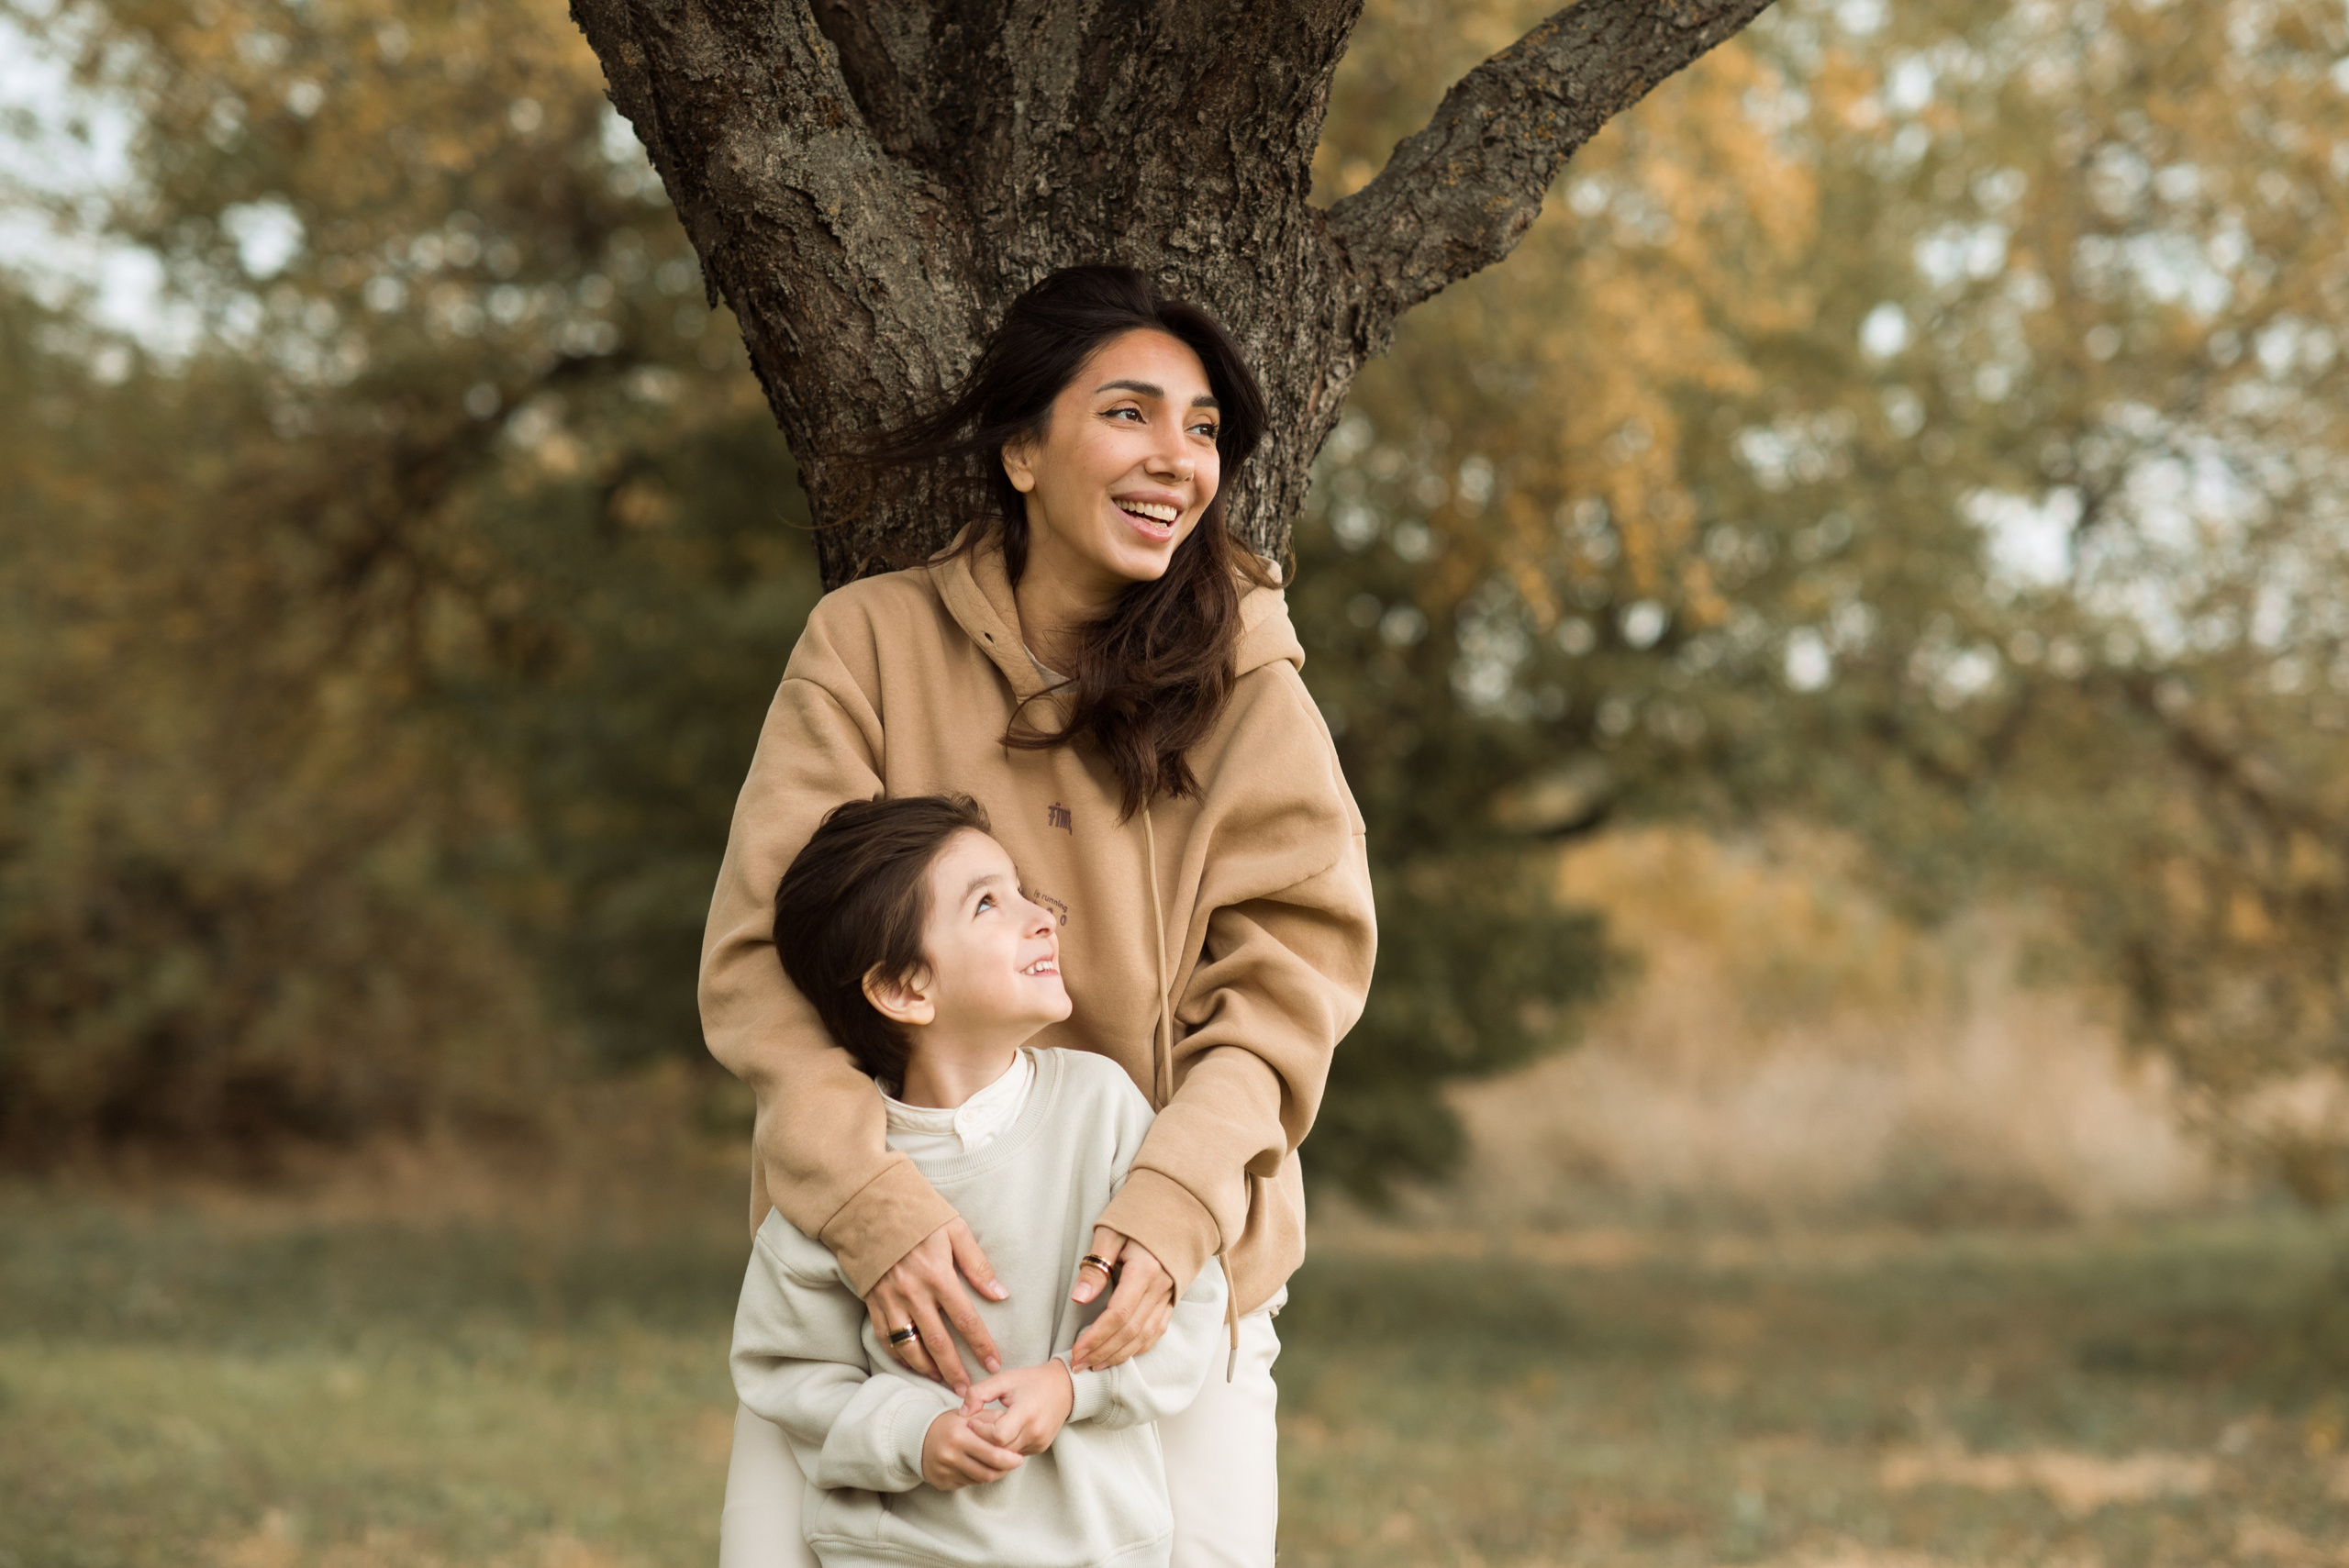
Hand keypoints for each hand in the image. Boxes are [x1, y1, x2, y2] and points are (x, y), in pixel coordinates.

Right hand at [867, 1217, 1006, 1395]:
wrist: (869, 1205)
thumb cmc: (917, 1214)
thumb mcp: (954, 1230)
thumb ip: (977, 1265)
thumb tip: (1000, 1294)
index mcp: (938, 1275)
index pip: (966, 1320)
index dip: (982, 1345)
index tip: (994, 1363)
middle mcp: (913, 1293)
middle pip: (938, 1343)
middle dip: (955, 1371)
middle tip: (967, 1392)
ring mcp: (890, 1300)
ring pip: (909, 1347)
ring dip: (926, 1369)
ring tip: (941, 1381)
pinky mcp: (872, 1301)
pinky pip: (885, 1338)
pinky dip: (898, 1355)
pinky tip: (911, 1364)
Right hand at [919, 1409, 1023, 1489]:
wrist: (917, 1436)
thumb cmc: (950, 1424)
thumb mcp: (969, 1415)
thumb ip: (990, 1418)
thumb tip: (1012, 1427)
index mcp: (959, 1437)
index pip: (992, 1454)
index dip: (1009, 1458)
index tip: (1019, 1456)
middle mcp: (950, 1456)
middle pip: (987, 1472)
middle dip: (1005, 1469)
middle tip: (1015, 1463)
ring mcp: (944, 1471)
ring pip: (979, 1481)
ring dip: (993, 1474)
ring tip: (1000, 1464)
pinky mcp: (941, 1482)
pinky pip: (968, 1484)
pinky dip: (978, 1478)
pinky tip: (980, 1466)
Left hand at [961, 1360, 1074, 1455]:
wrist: (1064, 1388)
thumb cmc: (1031, 1381)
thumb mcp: (1004, 1379)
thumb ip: (979, 1393)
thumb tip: (962, 1414)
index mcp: (1027, 1412)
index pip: (997, 1436)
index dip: (980, 1430)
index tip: (973, 1420)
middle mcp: (1035, 1431)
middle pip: (1000, 1449)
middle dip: (982, 1440)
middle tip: (975, 1427)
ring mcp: (1039, 1442)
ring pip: (1006, 1456)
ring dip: (992, 1446)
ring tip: (986, 1429)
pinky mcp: (1040, 1448)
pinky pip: (1015, 1454)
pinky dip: (1004, 1447)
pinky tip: (999, 1434)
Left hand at [1067, 1227, 1175, 1372]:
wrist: (1176, 1208)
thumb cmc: (1138, 1217)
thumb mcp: (1111, 1231)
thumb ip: (1095, 1266)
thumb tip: (1079, 1299)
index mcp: (1145, 1269)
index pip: (1119, 1314)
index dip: (1096, 1337)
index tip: (1076, 1351)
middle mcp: (1161, 1287)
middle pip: (1131, 1331)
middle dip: (1103, 1352)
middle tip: (1078, 1365)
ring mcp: (1170, 1295)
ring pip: (1145, 1336)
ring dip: (1119, 1355)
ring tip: (1094, 1366)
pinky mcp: (1173, 1299)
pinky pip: (1157, 1330)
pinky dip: (1139, 1347)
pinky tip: (1121, 1355)